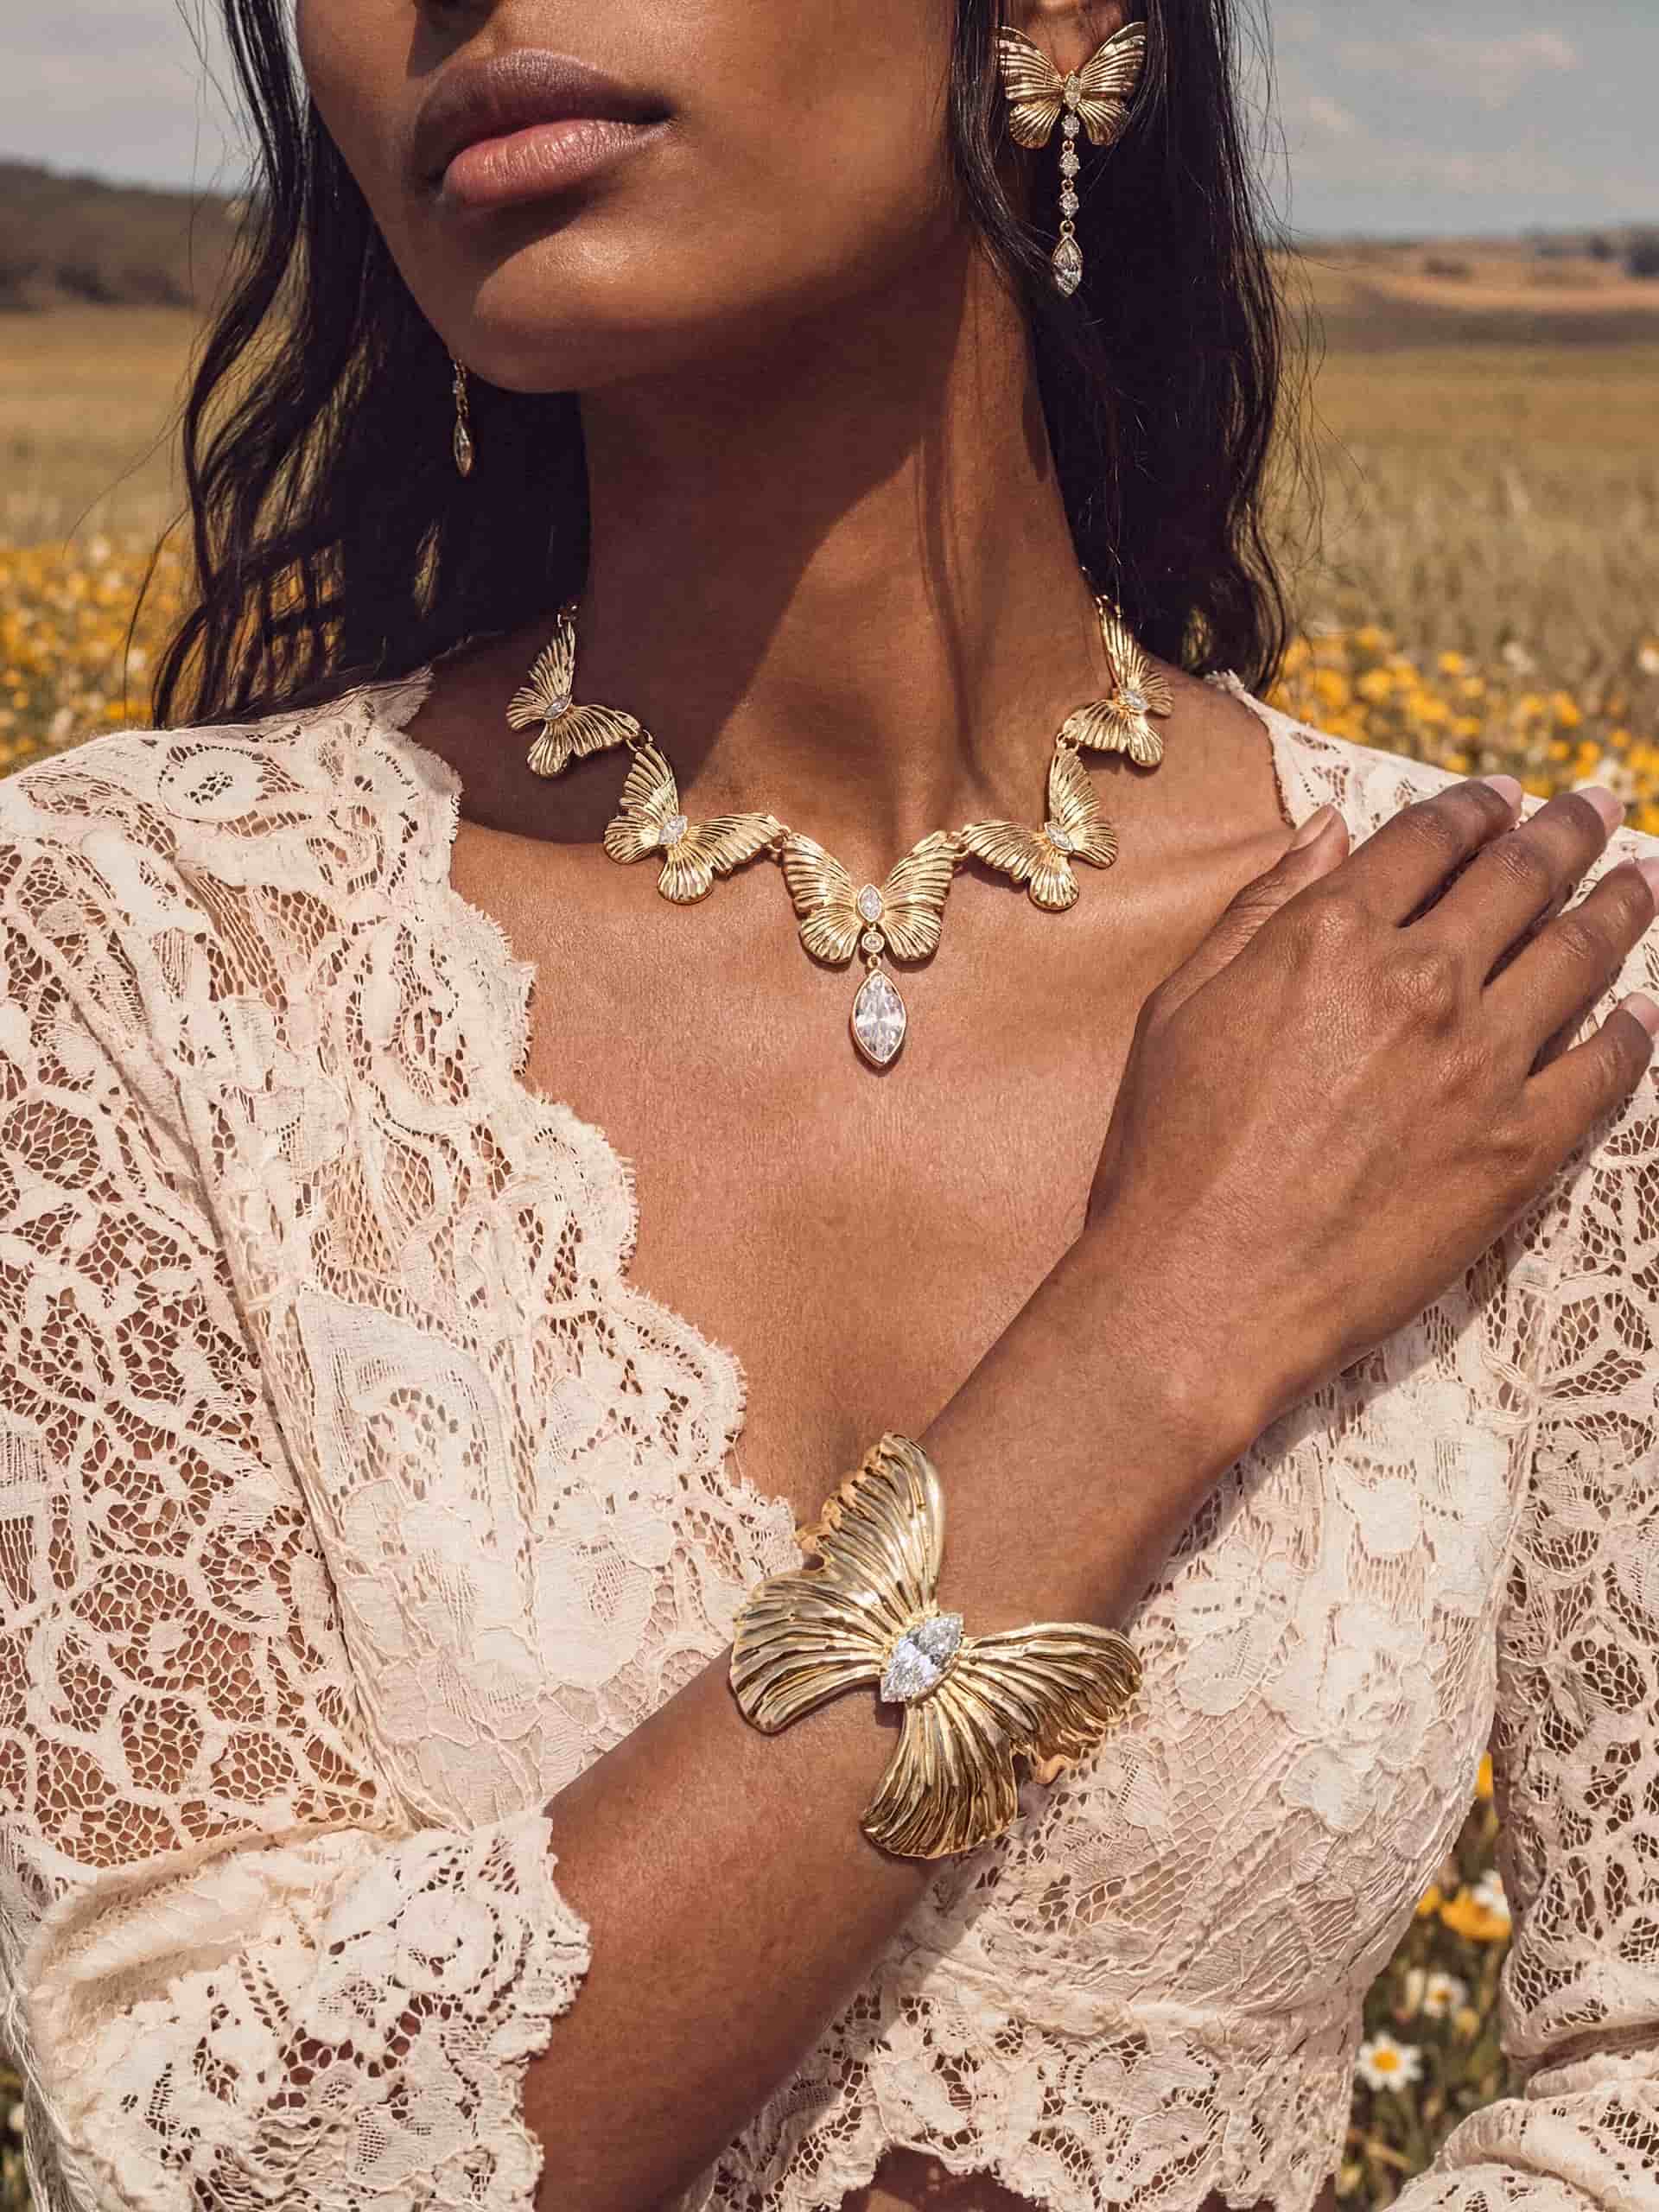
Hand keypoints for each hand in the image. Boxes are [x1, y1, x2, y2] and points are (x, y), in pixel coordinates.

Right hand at [1082, 776, 1658, 1441]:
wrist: (1206, 1289)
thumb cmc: (1171, 1154)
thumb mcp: (1180, 1006)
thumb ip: (1262, 909)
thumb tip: (1329, 829)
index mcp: (1330, 935)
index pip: (1428, 839)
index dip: (1472, 806)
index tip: (1502, 795)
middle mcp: (1419, 981)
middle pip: (1520, 878)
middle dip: (1566, 830)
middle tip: (1597, 803)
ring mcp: (1480, 1064)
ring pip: (1579, 956)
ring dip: (1619, 906)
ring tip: (1642, 879)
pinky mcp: (1520, 1147)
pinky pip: (1604, 1070)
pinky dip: (1635, 1030)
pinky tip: (1645, 1010)